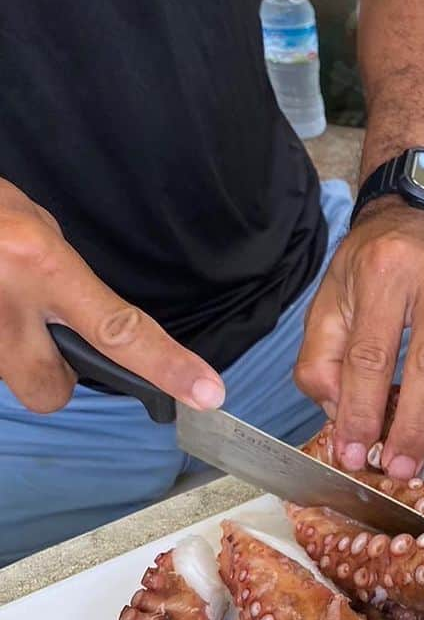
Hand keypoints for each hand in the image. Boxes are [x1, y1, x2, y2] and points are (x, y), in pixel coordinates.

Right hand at [0, 179, 224, 414]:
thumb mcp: (30, 225)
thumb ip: (64, 276)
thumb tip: (85, 316)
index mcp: (39, 265)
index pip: (118, 329)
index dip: (167, 366)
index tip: (208, 395)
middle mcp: (6, 305)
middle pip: (51, 393)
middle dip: (53, 376)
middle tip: (40, 332)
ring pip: (12, 381)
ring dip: (13, 355)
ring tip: (0, 303)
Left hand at [295, 201, 423, 479]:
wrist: (421, 218)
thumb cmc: (372, 268)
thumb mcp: (330, 301)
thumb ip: (323, 361)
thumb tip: (343, 420)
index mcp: (387, 268)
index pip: (372, 354)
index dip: (362, 410)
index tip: (355, 453)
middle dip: (417, 426)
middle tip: (402, 468)